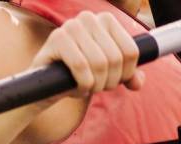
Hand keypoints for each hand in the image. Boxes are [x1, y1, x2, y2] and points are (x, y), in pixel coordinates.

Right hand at [31, 11, 145, 94]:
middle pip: (115, 58)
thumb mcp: (105, 74)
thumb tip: (138, 83)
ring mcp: (71, 26)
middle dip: (109, 81)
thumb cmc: (74, 77)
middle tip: (98, 89)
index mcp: (106, 20)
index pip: (131, 50)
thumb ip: (126, 75)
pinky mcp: (57, 39)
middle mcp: (90, 18)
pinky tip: (77, 89)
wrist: (42, 86)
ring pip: (100, 63)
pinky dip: (82, 84)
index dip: (127, 73)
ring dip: (96, 84)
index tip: (115, 83)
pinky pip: (81, 66)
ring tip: (87, 89)